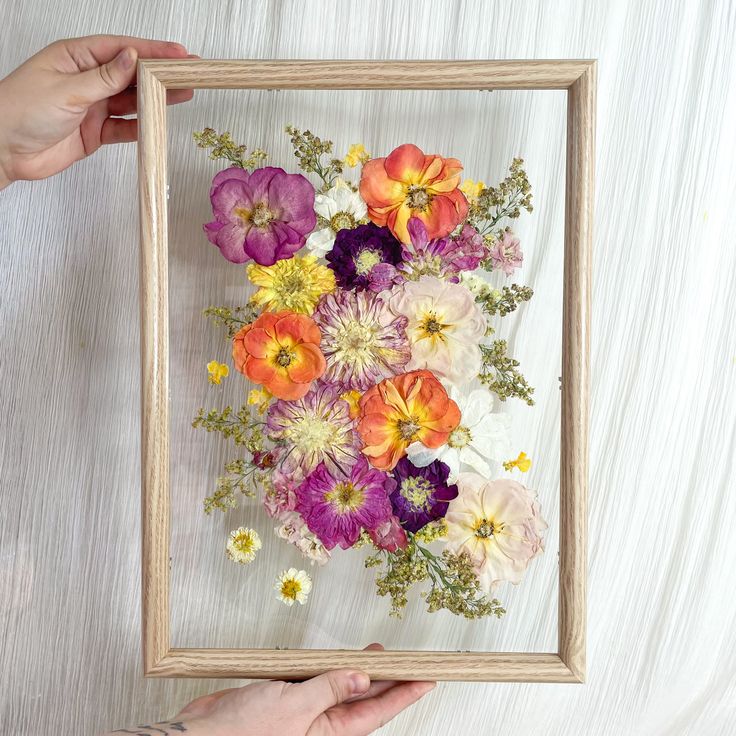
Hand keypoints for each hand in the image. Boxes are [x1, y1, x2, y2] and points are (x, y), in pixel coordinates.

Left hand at [0, 35, 194, 187]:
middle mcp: (86, 80)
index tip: (177, 52)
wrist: (4, 150)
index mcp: (75, 57)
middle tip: (188, 73)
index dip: (151, 50)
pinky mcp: (94, 132)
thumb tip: (132, 58)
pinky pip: (125, 128)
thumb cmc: (19, 110)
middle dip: (160, 74)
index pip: (121, 50)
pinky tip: (157, 124)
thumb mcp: (66, 88)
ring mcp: (92, 106)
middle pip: (131, 74)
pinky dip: (141, 128)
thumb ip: (104, 78)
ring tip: (182, 95)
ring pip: (132, 101)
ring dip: (156, 100)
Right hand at [106, 645, 434, 735]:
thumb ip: (328, 689)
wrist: (199, 734)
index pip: (376, 711)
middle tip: (407, 659)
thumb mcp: (293, 709)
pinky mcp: (285, 699)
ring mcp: (303, 712)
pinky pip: (315, 681)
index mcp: (328, 735)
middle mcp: (320, 726)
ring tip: (377, 653)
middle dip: (386, 680)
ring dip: (357, 671)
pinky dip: (327, 668)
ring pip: (339, 688)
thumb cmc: (241, 734)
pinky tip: (336, 658)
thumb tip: (362, 678)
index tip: (427, 678)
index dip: (404, 693)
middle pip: (362, 700)